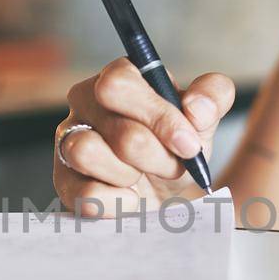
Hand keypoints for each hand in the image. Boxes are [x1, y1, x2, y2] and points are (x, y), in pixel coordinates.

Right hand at [54, 57, 235, 215]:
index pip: (119, 83)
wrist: (168, 193)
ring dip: (129, 175)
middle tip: (172, 167)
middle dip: (157, 157)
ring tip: (142, 178)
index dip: (159, 117)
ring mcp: (69, 140)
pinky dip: (118, 201)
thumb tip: (197, 108)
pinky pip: (84, 193)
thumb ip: (214, 97)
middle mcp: (86, 102)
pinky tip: (130, 198)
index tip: (189, 145)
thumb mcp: (204, 120)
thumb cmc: (178, 148)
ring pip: (88, 153)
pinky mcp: (64, 180)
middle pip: (119, 130)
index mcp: (120, 78)